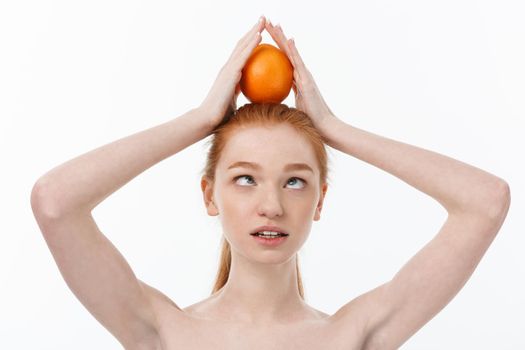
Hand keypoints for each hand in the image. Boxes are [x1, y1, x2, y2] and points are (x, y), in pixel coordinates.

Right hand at [198, 16, 265, 130]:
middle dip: (252, 31)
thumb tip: (256, 101)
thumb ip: (243, 98)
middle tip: (263, 20)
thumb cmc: (221, 118)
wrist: (208, 120)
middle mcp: (228, 68)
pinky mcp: (230, 72)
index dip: (250, 44)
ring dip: (253, 32)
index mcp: (230, 75)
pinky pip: (244, 55)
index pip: (241, 55)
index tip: (260, 34)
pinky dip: (251, 44)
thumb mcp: (235, 105)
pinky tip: (260, 36)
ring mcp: (228, 69)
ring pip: (242, 45)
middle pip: (242, 45)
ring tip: (263, 20)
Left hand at [264, 20, 339, 136]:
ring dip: (283, 38)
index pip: (282, 60)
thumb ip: (282, 100)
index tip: (264, 38)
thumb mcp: (291, 108)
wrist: (323, 125)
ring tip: (275, 25)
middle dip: (276, 37)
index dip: (274, 49)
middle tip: (267, 23)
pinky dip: (293, 51)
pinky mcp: (307, 79)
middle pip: (286, 52)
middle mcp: (301, 73)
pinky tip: (288, 40)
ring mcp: (305, 75)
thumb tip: (268, 101)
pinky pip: (298, 63)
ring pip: (291, 53)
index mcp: (296, 79)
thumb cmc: (307, 120)